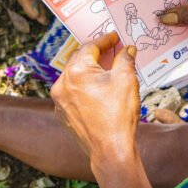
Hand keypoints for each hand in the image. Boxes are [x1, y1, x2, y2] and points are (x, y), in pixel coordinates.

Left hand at [50, 33, 140, 160]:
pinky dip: (84, 87)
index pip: (90, 47)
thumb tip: (127, 49)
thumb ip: (125, 59)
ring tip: (107, 71)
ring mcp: (60, 101)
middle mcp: (62, 84)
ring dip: (89, 71)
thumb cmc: (118, 115)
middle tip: (112, 51)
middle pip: (79, 60)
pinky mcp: (63, 114)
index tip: (115, 37)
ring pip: (74, 77)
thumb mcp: (127, 80)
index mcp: (76, 71)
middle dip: (96, 54)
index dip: (105, 40)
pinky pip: (72, 93)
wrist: (110, 150)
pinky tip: (99, 91)